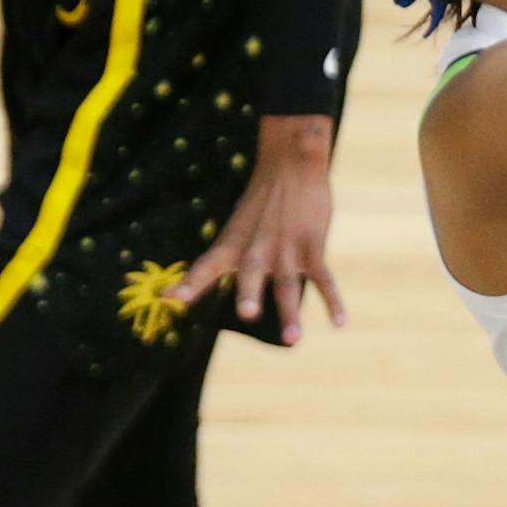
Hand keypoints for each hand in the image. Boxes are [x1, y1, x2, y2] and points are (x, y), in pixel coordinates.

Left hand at [170, 114, 342, 344]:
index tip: (172, 297)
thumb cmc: (259, 205)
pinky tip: (340, 323)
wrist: (290, 166)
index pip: (206, 266)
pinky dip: (333, 301)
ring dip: (292, 313)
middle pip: (252, 276)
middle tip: (248, 313)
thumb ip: (216, 264)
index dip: (190, 283)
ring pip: (288, 285)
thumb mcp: (235, 229)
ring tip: (293, 340)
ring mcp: (286, 249)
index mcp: (232, 245)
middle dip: (250, 294)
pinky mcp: (312, 245)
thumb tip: (167, 296)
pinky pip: (324, 278)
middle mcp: (256, 250)